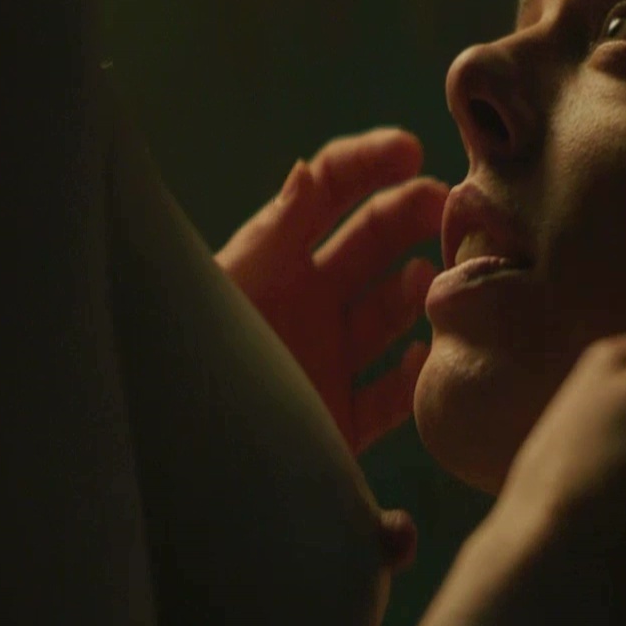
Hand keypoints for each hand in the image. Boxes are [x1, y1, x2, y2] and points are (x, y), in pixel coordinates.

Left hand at [218, 128, 447, 454]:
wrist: (173, 474)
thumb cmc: (190, 367)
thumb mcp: (228, 290)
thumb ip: (271, 235)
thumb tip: (309, 171)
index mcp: (268, 261)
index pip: (324, 192)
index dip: (368, 164)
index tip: (412, 151)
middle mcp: (301, 304)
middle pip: (370, 241)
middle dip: (412, 214)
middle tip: (452, 206)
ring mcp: (323, 361)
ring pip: (389, 312)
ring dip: (417, 290)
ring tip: (435, 282)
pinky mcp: (337, 425)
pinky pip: (391, 397)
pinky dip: (416, 378)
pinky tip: (426, 358)